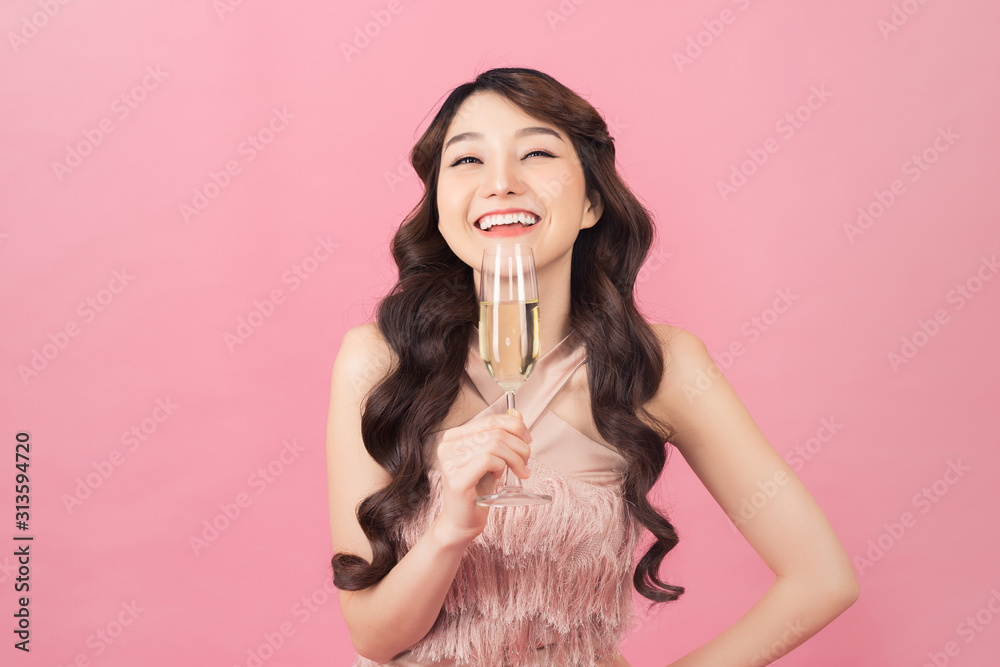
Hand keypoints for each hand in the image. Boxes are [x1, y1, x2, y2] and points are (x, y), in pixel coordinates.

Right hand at [432, 410, 532, 546]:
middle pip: (495, 432)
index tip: (528, 439)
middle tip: (526, 462)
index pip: (489, 420)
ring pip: (494, 445)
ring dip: (514, 458)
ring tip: (519, 471)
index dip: (514, 426)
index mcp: (453, 437)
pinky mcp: (457, 479)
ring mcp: (449, 462)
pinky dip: (501, 466)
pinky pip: (488, 460)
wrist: (462, 521)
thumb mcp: (492, 458)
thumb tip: (518, 415)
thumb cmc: (477, 490)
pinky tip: (500, 476)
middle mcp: (447, 446)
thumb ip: (502, 436)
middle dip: (519, 446)